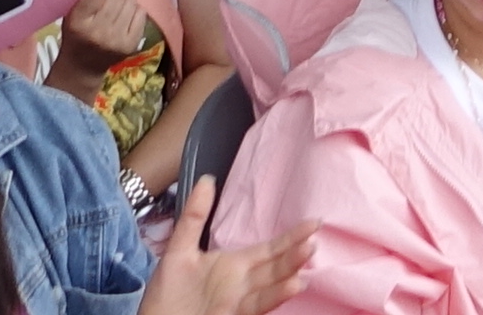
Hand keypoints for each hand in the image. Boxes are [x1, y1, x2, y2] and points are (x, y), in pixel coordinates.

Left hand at [136, 180, 303, 314]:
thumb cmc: (167, 293)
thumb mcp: (179, 250)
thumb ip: (194, 217)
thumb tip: (208, 179)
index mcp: (235, 264)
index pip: (271, 248)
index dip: (292, 236)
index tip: (315, 222)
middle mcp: (243, 283)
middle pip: (276, 266)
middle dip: (295, 255)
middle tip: (314, 241)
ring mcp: (238, 301)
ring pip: (269, 287)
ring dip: (287, 276)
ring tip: (305, 265)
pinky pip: (255, 306)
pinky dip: (273, 297)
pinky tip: (290, 287)